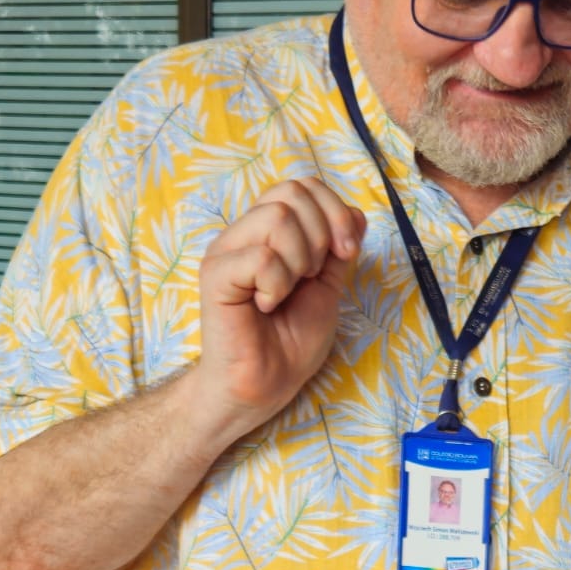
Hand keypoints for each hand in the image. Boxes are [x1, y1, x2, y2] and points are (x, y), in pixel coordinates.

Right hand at [189, 178, 365, 441]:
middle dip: (321, 235)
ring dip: (299, 260)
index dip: (335, 210)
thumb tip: (356, 213)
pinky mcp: (214, 276)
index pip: (304, 185)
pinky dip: (278, 284)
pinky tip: (267, 305)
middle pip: (292, 192)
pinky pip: (261, 257)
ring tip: (286, 291)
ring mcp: (226, 251)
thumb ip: (339, 249)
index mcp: (268, 231)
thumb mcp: (329, 286)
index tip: (346, 252)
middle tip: (312, 276)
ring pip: (277, 218)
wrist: (266, 383)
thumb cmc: (291, 340)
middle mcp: (244, 233)